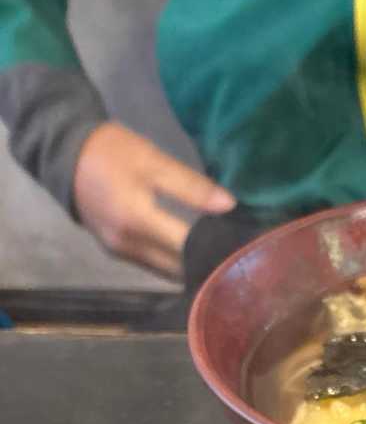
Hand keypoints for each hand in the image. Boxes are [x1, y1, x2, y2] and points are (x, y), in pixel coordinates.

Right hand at [73, 122, 234, 277]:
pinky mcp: (118, 254)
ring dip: (192, 269)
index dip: (217, 250)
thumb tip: (230, 206)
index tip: (244, 248)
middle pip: (179, 268)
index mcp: (137, 220)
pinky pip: (155, 267)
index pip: (188, 248)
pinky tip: (195, 257)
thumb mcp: (153, 160)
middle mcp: (128, 245)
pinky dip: (175, 265)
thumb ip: (191, 186)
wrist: (64, 153)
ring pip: (168, 272)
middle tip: (240, 256)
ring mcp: (122, 253)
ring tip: (222, 259)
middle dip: (208, 264)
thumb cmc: (111, 151)